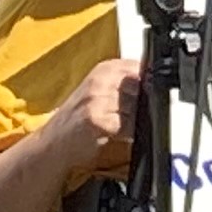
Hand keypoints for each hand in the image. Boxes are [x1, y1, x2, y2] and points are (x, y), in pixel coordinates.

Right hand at [47, 55, 148, 177]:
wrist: (53, 143)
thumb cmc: (80, 118)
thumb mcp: (102, 92)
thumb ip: (128, 85)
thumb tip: (158, 87)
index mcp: (106, 68)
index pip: (143, 68)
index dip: (151, 86)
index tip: (153, 97)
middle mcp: (101, 79)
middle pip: (144, 89)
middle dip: (145, 105)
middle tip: (134, 116)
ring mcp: (97, 97)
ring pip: (137, 108)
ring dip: (137, 121)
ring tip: (122, 126)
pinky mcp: (96, 119)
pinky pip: (128, 126)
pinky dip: (129, 134)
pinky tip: (119, 135)